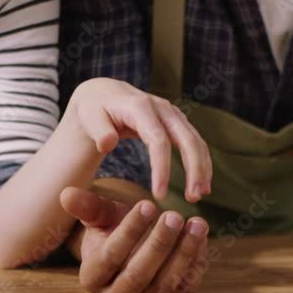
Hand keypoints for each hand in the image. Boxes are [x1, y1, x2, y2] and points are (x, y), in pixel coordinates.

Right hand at [61, 187, 209, 292]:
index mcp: (90, 278)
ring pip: (163, 286)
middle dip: (159, 244)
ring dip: (183, 254)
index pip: (109, 257)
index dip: (129, 231)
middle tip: (176, 215)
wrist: (135, 257)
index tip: (149, 204)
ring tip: (198, 225)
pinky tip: (203, 243)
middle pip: (137, 275)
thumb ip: (88, 208)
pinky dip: (195, 268)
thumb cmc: (115, 232)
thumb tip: (65, 194)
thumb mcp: (102, 219)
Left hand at [68, 78, 212, 202]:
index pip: (158, 140)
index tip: (159, 195)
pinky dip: (201, 162)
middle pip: (186, 139)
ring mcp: (172, 114)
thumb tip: (108, 144)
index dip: (162, 168)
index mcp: (140, 107)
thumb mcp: (89, 117)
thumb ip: (99, 131)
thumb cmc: (95, 110)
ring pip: (195, 140)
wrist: (105, 95)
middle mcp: (162, 108)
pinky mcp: (177, 121)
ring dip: (202, 168)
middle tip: (193, 198)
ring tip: (199, 195)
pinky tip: (202, 183)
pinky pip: (195, 141)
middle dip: (194, 169)